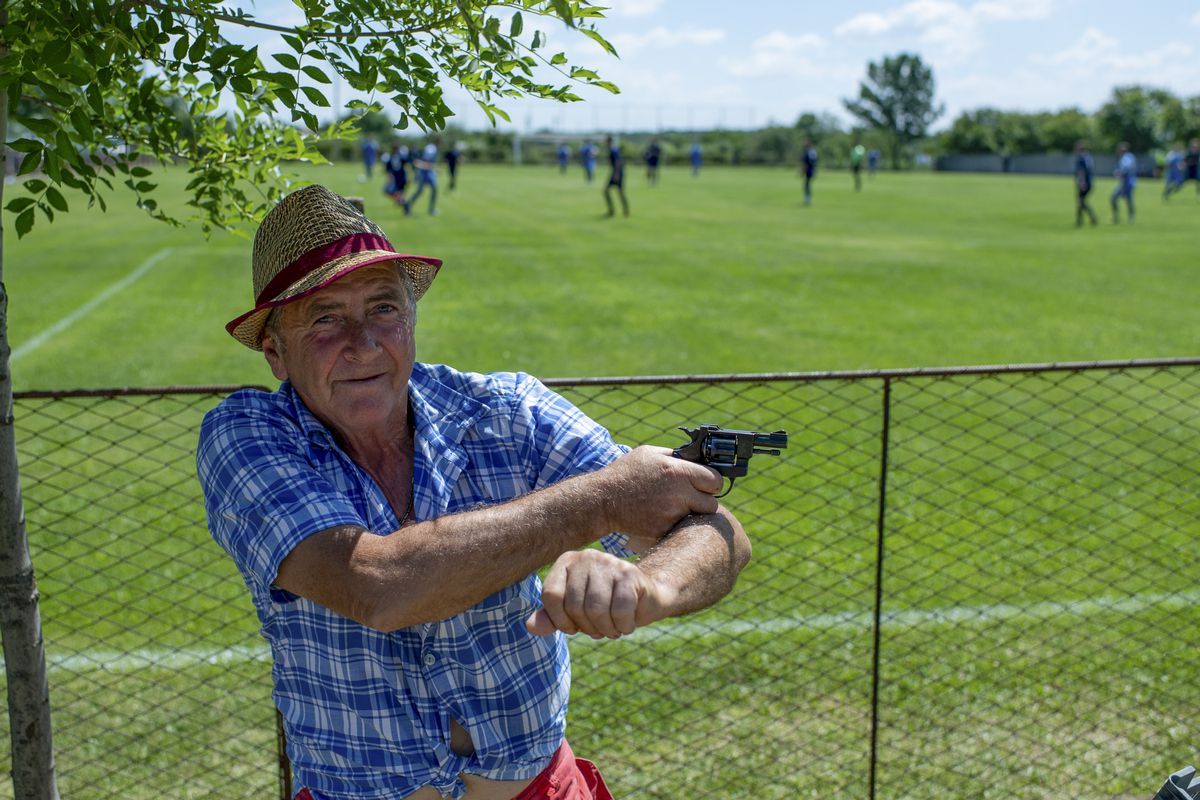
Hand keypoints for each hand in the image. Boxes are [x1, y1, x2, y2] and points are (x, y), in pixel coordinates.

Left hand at [525, 549, 668, 638]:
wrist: (646, 597)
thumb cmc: (604, 605)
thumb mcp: (574, 613)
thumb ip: (551, 618)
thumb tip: (530, 626)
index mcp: (567, 562)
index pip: (551, 596)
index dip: (560, 620)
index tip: (572, 628)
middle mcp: (586, 557)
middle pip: (575, 605)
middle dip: (587, 628)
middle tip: (599, 630)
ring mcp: (610, 562)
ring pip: (597, 609)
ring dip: (606, 629)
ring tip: (612, 628)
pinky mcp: (630, 574)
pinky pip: (620, 611)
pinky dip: (623, 626)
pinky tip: (626, 624)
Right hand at [593, 446, 721, 539]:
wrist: (603, 500)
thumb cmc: (625, 473)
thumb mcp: (650, 453)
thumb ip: (676, 456)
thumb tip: (696, 458)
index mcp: (678, 471)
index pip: (715, 480)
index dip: (712, 482)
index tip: (706, 484)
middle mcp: (679, 493)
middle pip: (712, 503)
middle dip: (705, 500)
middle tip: (692, 497)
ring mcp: (672, 514)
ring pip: (697, 518)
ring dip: (691, 513)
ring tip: (674, 506)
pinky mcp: (663, 529)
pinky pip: (679, 528)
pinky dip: (673, 523)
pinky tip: (659, 515)